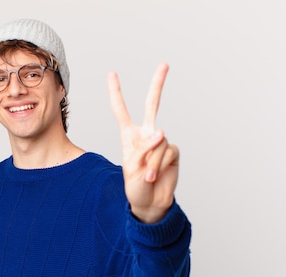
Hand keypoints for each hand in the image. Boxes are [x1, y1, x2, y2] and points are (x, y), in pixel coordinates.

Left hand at [107, 63, 178, 223]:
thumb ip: (144, 148)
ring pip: (157, 143)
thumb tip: (162, 133)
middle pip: (152, 105)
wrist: (150, 203)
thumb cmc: (135, 185)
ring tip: (145, 176)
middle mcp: (146, 135)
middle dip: (158, 84)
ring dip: (149, 163)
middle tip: (165, 64)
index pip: (121, 111)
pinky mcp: (173, 152)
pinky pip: (166, 153)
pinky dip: (158, 166)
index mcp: (129, 136)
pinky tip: (155, 176)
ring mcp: (161, 142)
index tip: (112, 73)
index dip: (116, 93)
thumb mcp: (131, 167)